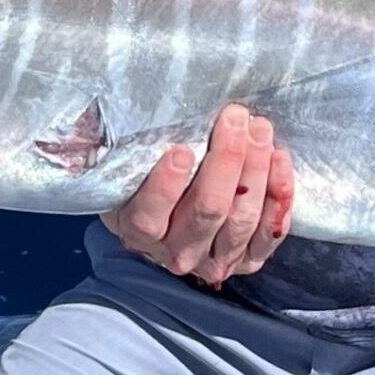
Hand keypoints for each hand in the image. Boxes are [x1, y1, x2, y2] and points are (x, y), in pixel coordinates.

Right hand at [101, 104, 294, 286]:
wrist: (168, 221)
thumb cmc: (144, 179)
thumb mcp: (122, 168)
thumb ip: (117, 147)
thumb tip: (95, 115)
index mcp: (139, 231)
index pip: (151, 214)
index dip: (166, 185)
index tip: (180, 149)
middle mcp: (177, 252)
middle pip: (206, 211)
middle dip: (225, 160)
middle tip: (235, 118)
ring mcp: (214, 259)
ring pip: (240, 220)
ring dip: (255, 170)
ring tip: (259, 129)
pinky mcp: (247, 259)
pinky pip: (268, 234)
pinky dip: (278, 197)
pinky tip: (280, 160)